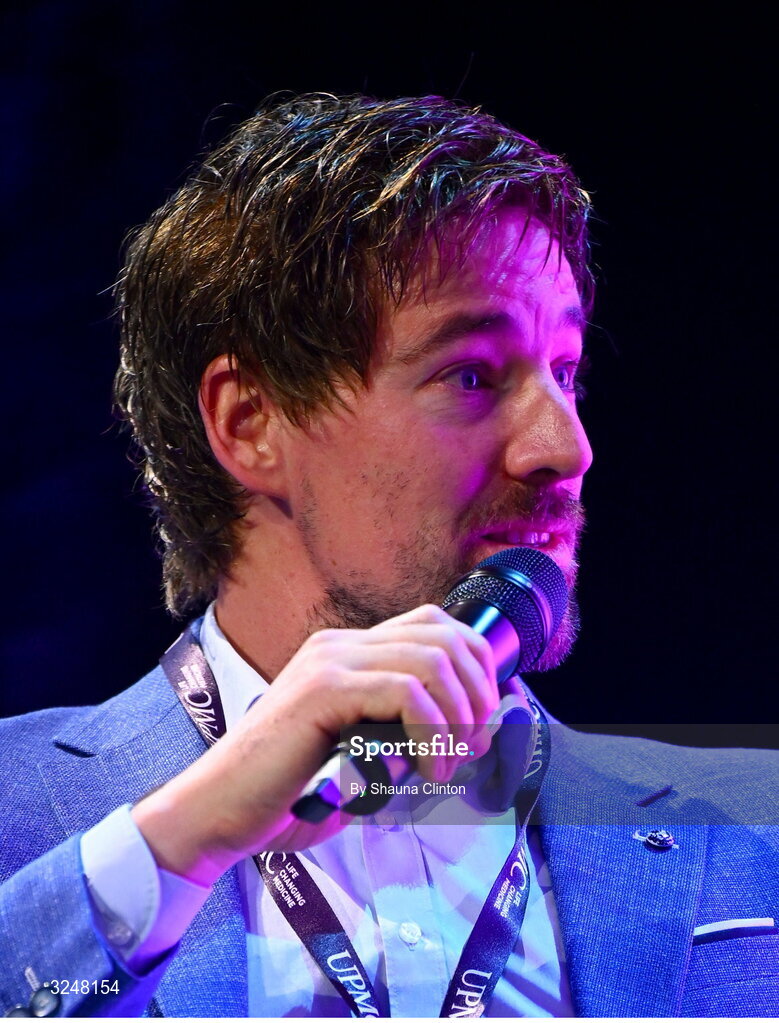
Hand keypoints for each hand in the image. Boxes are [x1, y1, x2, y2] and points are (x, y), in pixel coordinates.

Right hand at [132, 604, 498, 884]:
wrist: (219, 812)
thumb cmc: (291, 794)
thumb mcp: (368, 758)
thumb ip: (413, 739)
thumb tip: (480, 732)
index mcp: (348, 652)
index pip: (435, 624)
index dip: (475, 664)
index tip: (483, 719)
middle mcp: (340, 645)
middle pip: (443, 636)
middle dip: (477, 693)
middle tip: (473, 747)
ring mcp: (330, 662)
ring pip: (431, 662)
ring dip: (458, 717)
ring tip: (450, 763)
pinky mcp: (323, 691)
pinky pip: (405, 694)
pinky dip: (432, 736)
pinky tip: (426, 773)